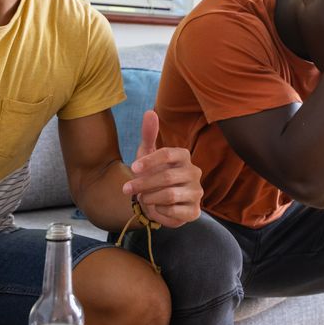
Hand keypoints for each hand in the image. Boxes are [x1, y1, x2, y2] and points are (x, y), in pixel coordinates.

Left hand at [122, 110, 201, 227]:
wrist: (159, 201)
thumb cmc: (153, 174)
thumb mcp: (147, 154)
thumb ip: (149, 134)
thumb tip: (149, 112)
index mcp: (184, 156)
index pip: (167, 154)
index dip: (148, 161)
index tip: (133, 168)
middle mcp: (194, 172)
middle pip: (166, 177)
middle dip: (142, 184)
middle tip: (126, 189)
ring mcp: (197, 192)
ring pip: (169, 195)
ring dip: (150, 197)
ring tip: (142, 198)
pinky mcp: (195, 211)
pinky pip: (174, 211)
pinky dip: (159, 211)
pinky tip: (155, 207)